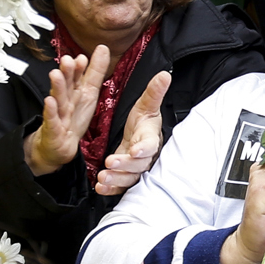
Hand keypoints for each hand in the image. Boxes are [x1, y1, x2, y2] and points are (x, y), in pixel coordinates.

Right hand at [25, 47, 110, 174]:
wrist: (59, 145)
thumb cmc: (74, 117)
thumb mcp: (89, 93)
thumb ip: (95, 71)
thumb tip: (103, 47)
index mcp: (75, 91)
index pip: (77, 78)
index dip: (79, 69)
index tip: (82, 58)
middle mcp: (65, 100)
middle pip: (67, 85)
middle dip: (67, 73)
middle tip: (67, 60)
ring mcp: (58, 115)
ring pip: (58, 100)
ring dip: (57, 87)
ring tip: (55, 74)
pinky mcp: (52, 130)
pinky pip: (51, 120)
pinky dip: (50, 111)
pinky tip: (49, 101)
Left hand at [93, 71, 172, 195]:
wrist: (140, 138)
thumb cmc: (143, 122)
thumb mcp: (146, 106)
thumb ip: (154, 92)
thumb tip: (165, 74)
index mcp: (150, 138)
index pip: (150, 144)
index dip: (144, 148)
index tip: (135, 149)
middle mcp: (145, 157)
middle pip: (138, 165)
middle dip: (124, 165)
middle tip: (109, 163)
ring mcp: (137, 170)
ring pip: (129, 178)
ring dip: (116, 179)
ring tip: (102, 178)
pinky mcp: (127, 178)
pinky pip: (121, 187)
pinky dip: (111, 189)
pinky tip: (99, 188)